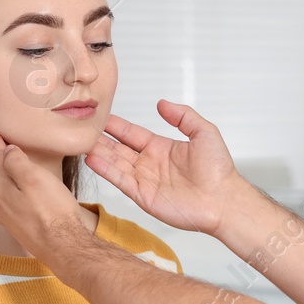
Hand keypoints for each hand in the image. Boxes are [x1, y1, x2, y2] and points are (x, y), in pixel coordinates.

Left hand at [0, 129, 93, 259]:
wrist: (65, 247)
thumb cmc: (53, 213)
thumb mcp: (34, 178)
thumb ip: (16, 162)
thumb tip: (8, 151)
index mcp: (1, 190)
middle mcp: (2, 206)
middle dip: (1, 160)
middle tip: (2, 145)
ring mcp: (12, 220)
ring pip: (8, 192)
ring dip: (10, 177)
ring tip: (15, 166)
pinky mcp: (24, 230)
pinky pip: (17, 205)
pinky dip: (19, 193)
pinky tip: (28, 193)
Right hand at [86, 100, 246, 236]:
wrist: (224, 200)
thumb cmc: (219, 170)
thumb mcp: (204, 132)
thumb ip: (183, 115)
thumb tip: (161, 103)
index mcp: (161, 148)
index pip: (131, 134)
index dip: (115, 125)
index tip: (99, 115)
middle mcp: (149, 164)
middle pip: (117, 148)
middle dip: (100, 139)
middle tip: (81, 127)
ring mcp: (144, 181)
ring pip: (115, 163)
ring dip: (98, 153)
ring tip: (80, 142)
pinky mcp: (143, 196)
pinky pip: (120, 181)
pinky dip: (106, 171)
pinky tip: (92, 159)